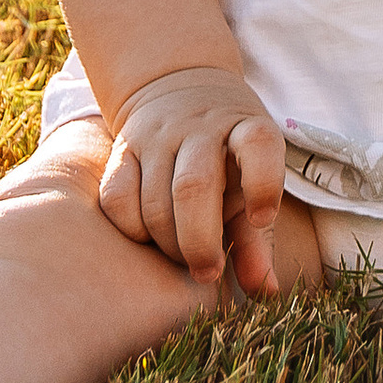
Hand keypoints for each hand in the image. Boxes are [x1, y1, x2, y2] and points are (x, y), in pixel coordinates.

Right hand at [95, 63, 287, 294]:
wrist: (177, 90)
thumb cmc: (226, 156)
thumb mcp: (250, 183)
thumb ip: (257, 239)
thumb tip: (265, 292)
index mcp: (245, 128)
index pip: (258, 144)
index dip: (263, 183)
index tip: (262, 217)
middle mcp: (201, 128)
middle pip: (195, 186)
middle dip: (200, 241)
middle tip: (207, 272)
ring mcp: (158, 136)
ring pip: (154, 199)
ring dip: (167, 242)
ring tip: (181, 257)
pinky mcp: (122, 148)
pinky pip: (116, 197)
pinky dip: (131, 229)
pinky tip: (147, 237)